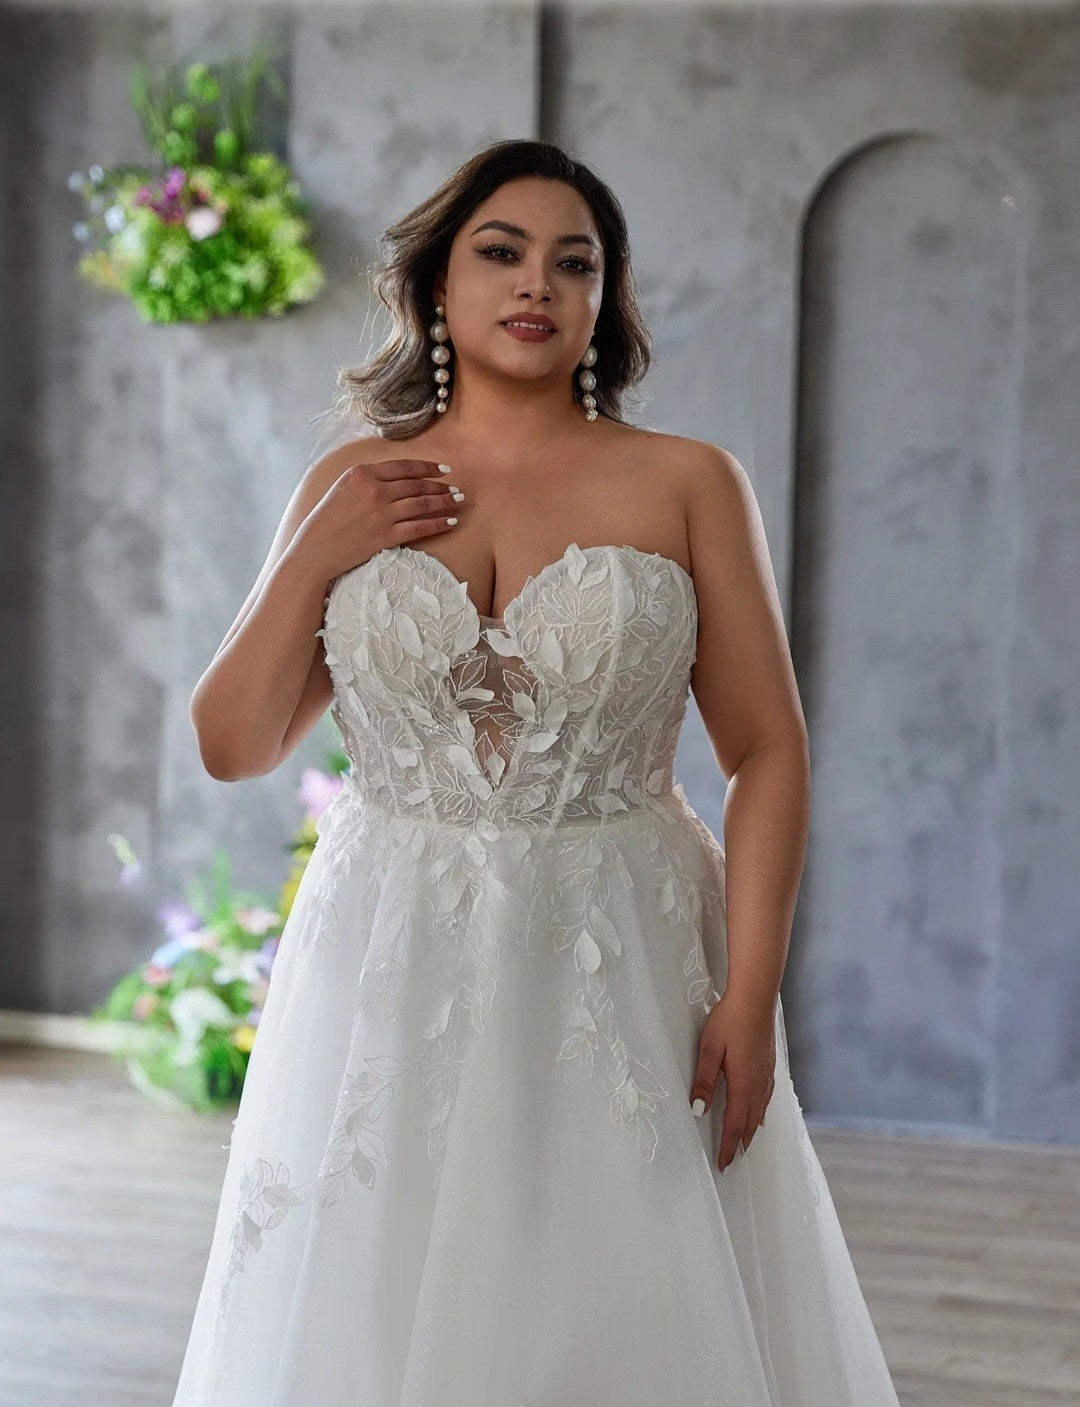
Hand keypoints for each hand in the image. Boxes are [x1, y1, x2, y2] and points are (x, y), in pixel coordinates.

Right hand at [293, 457, 464, 582]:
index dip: (428, 467)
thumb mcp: (341, 488)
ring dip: (444, 502)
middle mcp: (374, 490)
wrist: (315, 550)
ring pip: (422, 504)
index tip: (443, 469)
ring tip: (458, 501)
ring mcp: (381, 513)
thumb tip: (395, 477)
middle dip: (441, 486)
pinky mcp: (386, 536)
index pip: (404, 466)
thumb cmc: (325, 520)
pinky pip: (419, 527)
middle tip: (456, 489)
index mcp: (362, 473)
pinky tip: (450, 522)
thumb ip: (366, 479)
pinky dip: (438, 524)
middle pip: (416, 485)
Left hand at [690, 991, 776, 1172]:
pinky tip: (759, 1110)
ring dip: (752, 1129)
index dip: (728, 1146)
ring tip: (745, 1142)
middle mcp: (758, 1084)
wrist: (755, 998)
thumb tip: (698, 1109)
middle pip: (750, 1122)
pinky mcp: (769, 1065)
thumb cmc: (730, 1020)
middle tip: (732, 1159)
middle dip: (741, 1143)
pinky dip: (760, 1112)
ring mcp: (767, 1074)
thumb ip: (704, 1080)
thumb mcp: (709, 1049)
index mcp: (743, 1085)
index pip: (734, 1124)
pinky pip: (766, 1098)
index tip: (723, 1164)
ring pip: (760, 1111)